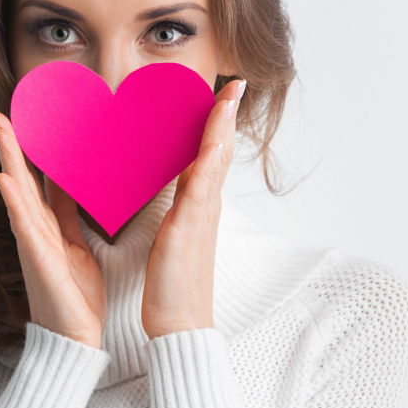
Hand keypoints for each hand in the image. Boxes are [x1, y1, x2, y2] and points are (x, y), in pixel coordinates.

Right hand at [0, 109, 106, 348]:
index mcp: (45, 224)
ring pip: (17, 192)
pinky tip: (4, 177)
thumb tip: (67, 181)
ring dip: (7, 159)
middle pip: (17, 176)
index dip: (24, 147)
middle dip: (6, 144)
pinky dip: (13, 199)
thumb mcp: (76, 243)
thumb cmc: (75, 296)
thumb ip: (68, 213)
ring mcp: (32, 243)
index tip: (16, 116)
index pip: (33, 176)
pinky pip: (25, 224)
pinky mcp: (39, 260)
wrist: (75, 342)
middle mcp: (33, 229)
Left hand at [140, 77, 245, 338]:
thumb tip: (175, 180)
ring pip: (216, 159)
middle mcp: (206, 203)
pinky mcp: (191, 225)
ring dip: (222, 125)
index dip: (218, 124)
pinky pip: (203, 184)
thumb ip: (179, 205)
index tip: (223, 95)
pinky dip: (211, 157)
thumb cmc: (173, 283)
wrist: (180, 323)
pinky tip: (214, 139)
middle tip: (234, 84)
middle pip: (221, 149)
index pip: (212, 153)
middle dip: (226, 114)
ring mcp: (202, 213)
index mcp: (200, 203)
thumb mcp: (175, 232)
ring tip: (228, 95)